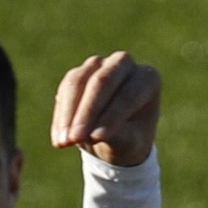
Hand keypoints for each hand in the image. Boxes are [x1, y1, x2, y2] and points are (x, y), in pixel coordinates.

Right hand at [51, 51, 160, 167]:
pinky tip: (59, 139)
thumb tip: (93, 134)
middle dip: (86, 112)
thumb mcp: (131, 144)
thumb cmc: (131, 139)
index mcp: (148, 79)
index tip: (97, 139)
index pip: (128, 95)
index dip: (111, 116)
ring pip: (77, 82)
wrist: (117, 138)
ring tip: (63, 143)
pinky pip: (65, 90)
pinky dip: (61, 116)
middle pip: (101, 81)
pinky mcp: (78, 73)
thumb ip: (119, 136)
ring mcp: (99, 64)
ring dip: (68, 114)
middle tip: (75, 139)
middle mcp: (124, 64)